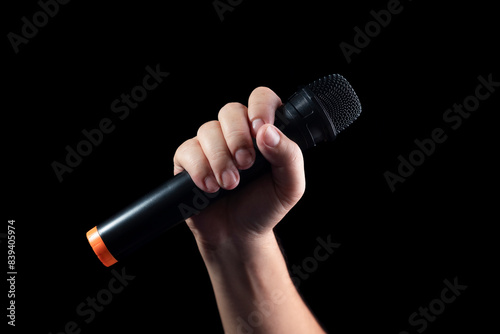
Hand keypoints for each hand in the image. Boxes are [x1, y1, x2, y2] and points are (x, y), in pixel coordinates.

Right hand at [173, 87, 304, 252]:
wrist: (238, 234)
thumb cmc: (265, 206)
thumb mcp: (289, 186)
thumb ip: (289, 156)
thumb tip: (268, 132)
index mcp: (263, 131)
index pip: (261, 98)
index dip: (260, 107)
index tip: (260, 130)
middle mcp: (236, 133)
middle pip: (230, 110)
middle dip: (237, 138)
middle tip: (246, 165)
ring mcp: (210, 144)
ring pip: (207, 130)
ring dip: (220, 159)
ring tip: (230, 185)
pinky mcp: (188, 159)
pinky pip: (187, 150)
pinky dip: (200, 169)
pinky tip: (211, 187)